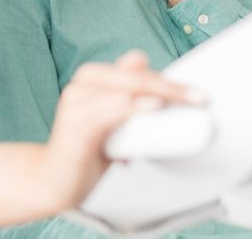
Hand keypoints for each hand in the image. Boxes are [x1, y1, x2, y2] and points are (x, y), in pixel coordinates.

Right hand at [39, 51, 198, 211]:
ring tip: (184, 101)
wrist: (53, 181)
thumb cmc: (85, 151)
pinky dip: (134, 108)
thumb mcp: (116, 122)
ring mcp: (76, 103)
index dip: (169, 80)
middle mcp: (82, 85)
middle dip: (171, 87)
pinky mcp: (75, 126)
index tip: (196, 94)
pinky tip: (153, 107)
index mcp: (93, 78)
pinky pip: (110, 111)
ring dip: (158, 93)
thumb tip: (153, 82)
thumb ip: (132, 101)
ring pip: (126, 89)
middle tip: (198, 99)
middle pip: (135, 77)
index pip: (138, 71)